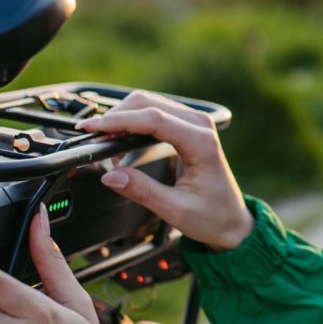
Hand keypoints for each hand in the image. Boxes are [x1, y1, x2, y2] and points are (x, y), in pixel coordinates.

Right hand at [76, 90, 253, 250]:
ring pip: (148, 103)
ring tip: (102, 140)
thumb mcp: (176, 210)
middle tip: (91, 137)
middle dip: (115, 116)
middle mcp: (200, 125)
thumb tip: (110, 175)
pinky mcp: (187, 127)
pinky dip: (131, 121)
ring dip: (121, 117)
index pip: (153, 119)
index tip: (91, 129)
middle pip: (147, 103)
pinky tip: (117, 138)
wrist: (232, 220)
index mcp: (201, 143)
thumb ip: (143, 191)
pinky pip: (154, 113)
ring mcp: (194, 123)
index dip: (118, 121)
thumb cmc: (212, 216)